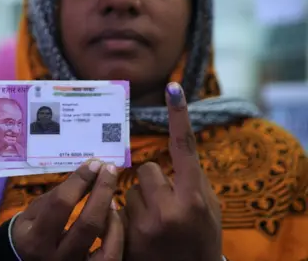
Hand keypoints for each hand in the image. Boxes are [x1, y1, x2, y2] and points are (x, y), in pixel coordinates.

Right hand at [12, 160, 123, 260]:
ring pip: (105, 246)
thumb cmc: (32, 230)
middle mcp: (56, 258)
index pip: (61, 205)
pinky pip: (112, 256)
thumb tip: (91, 171)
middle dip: (102, 191)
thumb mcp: (36, 210)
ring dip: (112, 214)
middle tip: (109, 169)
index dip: (80, 181)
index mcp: (35, 239)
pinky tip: (114, 214)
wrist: (28, 260)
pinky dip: (117, 233)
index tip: (93, 164)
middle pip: (88, 224)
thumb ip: (61, 194)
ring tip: (112, 193)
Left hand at [123, 82, 221, 260]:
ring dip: (138, 201)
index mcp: (195, 198)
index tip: (172, 87)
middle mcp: (170, 209)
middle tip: (164, 203)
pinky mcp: (125, 237)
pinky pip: (118, 208)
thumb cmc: (202, 239)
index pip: (184, 149)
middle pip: (147, 169)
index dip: (179, 116)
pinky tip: (139, 234)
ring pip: (130, 189)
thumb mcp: (209, 210)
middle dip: (153, 182)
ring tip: (152, 224)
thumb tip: (172, 152)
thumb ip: (192, 181)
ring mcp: (145, 224)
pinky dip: (126, 217)